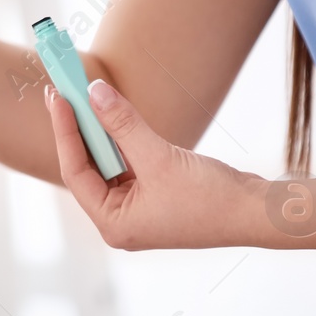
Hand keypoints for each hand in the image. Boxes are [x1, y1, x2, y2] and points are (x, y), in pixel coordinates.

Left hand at [44, 78, 269, 249]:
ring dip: (98, 130)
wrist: (258, 212)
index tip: (58, 98)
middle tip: (62, 91)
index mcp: (113, 223)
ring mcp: (138, 208)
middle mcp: (120, 219)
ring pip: (107, 161)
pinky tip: (111, 113)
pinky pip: (127, 161)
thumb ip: (124, 125)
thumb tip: (94, 92)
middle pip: (87, 166)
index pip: (75, 172)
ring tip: (82, 95)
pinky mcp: (155, 194)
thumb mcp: (160, 158)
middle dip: (77, 129)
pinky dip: (120, 138)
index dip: (65, 132)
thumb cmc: (212, 199)